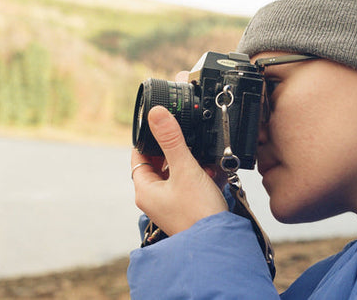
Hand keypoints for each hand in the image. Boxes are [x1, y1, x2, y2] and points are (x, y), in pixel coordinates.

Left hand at [131, 71, 227, 235]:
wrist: (217, 242)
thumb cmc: (198, 212)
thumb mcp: (185, 169)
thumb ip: (171, 140)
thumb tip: (156, 114)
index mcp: (145, 190)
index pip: (139, 156)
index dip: (150, 139)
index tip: (164, 127)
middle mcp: (154, 199)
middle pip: (160, 164)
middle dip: (177, 151)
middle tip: (191, 144)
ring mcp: (170, 206)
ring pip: (177, 175)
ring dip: (191, 164)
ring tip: (206, 162)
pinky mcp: (186, 210)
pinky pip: (189, 186)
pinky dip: (200, 177)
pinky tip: (214, 175)